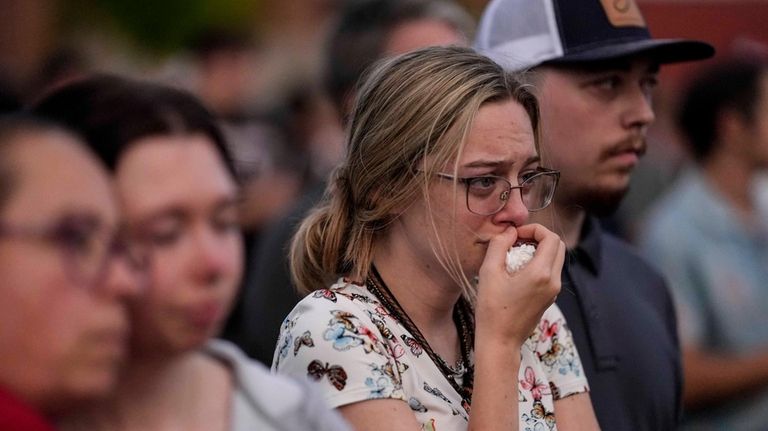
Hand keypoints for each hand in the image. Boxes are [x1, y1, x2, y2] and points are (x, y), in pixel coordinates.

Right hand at [474, 223, 564, 345]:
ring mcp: (554, 291)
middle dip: (539, 238)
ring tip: (515, 256)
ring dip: (539, 250)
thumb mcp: (489, 272)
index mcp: (541, 273)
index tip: (516, 235)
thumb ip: (499, 245)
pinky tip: (518, 271)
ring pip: (556, 259)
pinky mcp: (550, 298)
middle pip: (558, 246)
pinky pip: (551, 272)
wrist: (500, 341)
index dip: (534, 229)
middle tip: (517, 242)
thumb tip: (509, 231)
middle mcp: (553, 281)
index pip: (551, 238)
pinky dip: (539, 263)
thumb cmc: (492, 309)